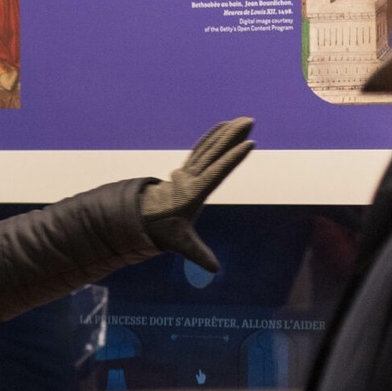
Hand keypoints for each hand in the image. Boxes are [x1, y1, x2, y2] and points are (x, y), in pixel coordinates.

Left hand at [140, 117, 255, 271]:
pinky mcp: (188, 170)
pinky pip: (201, 150)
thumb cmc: (163, 230)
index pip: (216, 172)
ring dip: (225, 133)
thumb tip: (215, 270)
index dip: (231, 159)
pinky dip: (212, 137)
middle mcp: (190, 177)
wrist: (142, 218)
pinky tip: (223, 127)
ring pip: (208, 147)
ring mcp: (188, 172)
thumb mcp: (181, 244)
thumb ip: (198, 255)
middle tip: (249, 121)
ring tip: (242, 120)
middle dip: (231, 136)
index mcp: (193, 192)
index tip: (249, 145)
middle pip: (213, 153)